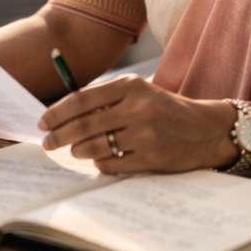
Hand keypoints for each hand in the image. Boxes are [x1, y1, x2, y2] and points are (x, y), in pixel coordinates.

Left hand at [37, 74, 238, 172]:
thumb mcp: (139, 92)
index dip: (57, 112)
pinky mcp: (152, 158)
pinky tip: (97, 159)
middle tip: (48, 142)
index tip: (43, 121)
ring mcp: (146, 134)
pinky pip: (111, 164)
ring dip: (77, 151)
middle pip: (83, 125)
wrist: (206, 130)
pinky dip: (98, 163)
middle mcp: (137, 108)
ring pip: (94, 146)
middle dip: (59, 135)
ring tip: (73, 150)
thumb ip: (106, 98)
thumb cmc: (164, 109)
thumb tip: (63, 112)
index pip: (81, 99)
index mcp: (130, 86)